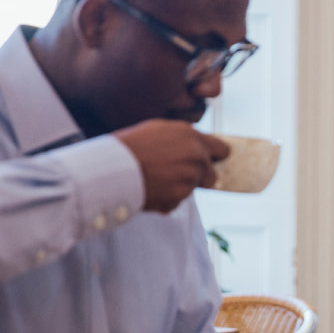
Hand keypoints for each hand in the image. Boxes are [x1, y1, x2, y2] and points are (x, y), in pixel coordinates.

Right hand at [113, 119, 228, 213]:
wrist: (112, 167)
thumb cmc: (129, 146)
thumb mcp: (159, 131)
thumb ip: (183, 139)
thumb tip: (197, 147)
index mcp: (192, 137)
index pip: (221, 150)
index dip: (215, 158)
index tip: (210, 163)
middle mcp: (196, 156)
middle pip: (211, 175)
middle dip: (197, 178)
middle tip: (173, 176)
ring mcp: (190, 176)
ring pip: (193, 188)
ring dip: (180, 189)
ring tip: (155, 180)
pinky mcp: (181, 195)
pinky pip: (177, 202)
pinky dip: (166, 200)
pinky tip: (149, 190)